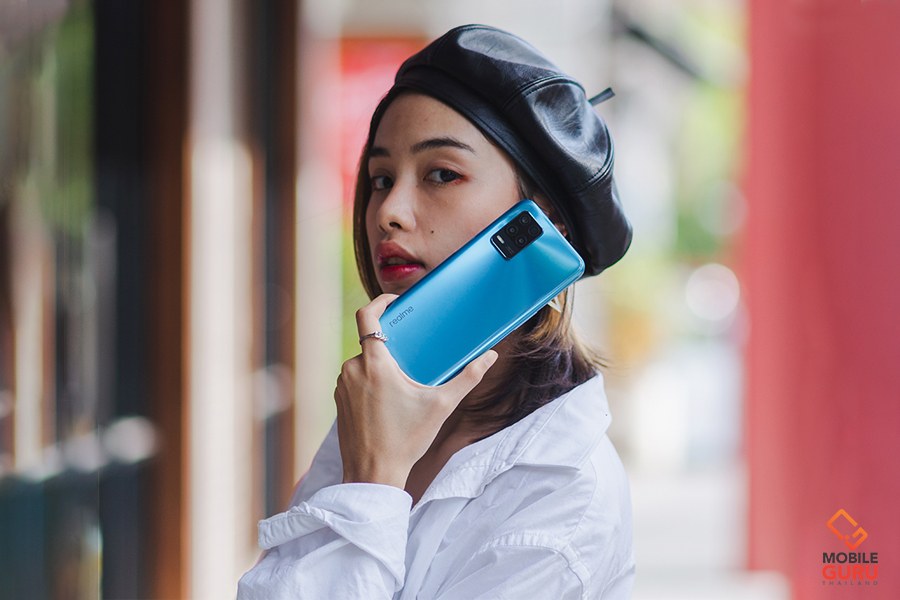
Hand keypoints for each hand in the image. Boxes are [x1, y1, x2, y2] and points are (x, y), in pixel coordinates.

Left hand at [334, 294, 498, 488]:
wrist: (373, 473)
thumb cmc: (406, 440)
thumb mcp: (442, 406)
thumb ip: (468, 377)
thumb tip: (490, 357)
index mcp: (375, 363)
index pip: (367, 316)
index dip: (380, 301)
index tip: (396, 301)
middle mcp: (352, 369)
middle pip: (371, 342)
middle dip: (392, 346)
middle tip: (412, 355)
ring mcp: (342, 385)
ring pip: (362, 361)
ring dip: (380, 366)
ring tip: (402, 383)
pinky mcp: (339, 400)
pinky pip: (355, 379)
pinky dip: (370, 382)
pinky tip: (387, 399)